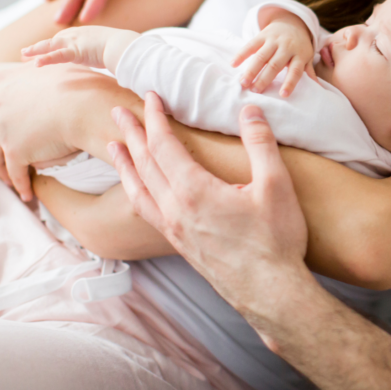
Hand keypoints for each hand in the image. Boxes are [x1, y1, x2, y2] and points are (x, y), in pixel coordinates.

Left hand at [0, 63, 107, 200]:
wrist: (86, 106)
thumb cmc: (79, 83)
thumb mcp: (49, 68)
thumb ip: (33, 68)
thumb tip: (33, 58)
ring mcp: (1, 129)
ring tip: (11, 178)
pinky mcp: (15, 151)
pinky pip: (13, 173)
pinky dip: (20, 184)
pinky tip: (26, 193)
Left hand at [22, 26, 139, 73]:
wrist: (126, 46)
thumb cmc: (123, 48)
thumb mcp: (110, 49)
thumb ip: (105, 54)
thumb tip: (111, 62)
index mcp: (84, 34)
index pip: (63, 40)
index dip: (50, 46)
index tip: (41, 52)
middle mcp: (76, 35)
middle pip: (53, 42)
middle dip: (38, 48)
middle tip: (25, 54)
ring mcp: (75, 41)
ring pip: (50, 46)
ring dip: (35, 50)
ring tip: (23, 55)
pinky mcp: (76, 51)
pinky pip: (57, 56)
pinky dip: (46, 59)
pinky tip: (35, 64)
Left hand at [109, 93, 309, 311]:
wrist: (271, 293)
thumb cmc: (276, 241)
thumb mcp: (276, 185)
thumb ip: (261, 144)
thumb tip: (250, 110)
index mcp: (194, 191)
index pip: (164, 145)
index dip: (155, 118)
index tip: (150, 97)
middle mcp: (175, 210)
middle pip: (144, 164)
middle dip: (131, 134)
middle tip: (118, 112)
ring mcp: (174, 230)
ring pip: (138, 190)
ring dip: (125, 164)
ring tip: (114, 148)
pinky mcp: (180, 245)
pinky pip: (146, 211)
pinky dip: (135, 191)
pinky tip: (139, 190)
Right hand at [233, 15, 317, 96]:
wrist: (292, 22)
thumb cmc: (299, 46)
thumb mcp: (307, 57)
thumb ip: (309, 71)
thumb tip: (318, 88)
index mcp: (300, 54)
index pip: (295, 71)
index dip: (290, 82)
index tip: (283, 95)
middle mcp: (287, 47)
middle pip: (275, 64)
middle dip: (264, 78)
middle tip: (255, 91)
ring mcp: (274, 40)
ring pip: (261, 56)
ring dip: (251, 69)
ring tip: (243, 83)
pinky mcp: (263, 35)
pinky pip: (251, 44)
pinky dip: (241, 54)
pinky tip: (233, 64)